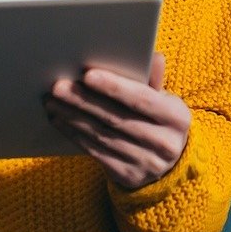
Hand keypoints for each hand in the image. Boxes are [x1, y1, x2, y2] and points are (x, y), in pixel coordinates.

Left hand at [44, 53, 191, 190]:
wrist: (168, 165)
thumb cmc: (160, 121)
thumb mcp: (165, 100)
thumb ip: (155, 80)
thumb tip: (153, 56)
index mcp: (177, 118)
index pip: (142, 100)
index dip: (114, 87)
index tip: (88, 74)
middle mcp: (164, 143)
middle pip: (116, 118)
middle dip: (84, 100)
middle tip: (58, 86)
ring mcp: (146, 162)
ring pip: (101, 135)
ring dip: (73, 116)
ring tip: (53, 100)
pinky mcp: (127, 175)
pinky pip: (95, 152)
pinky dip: (74, 134)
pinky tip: (59, 120)